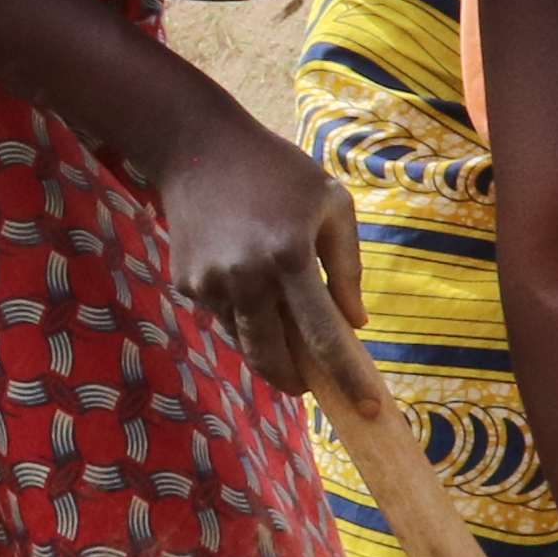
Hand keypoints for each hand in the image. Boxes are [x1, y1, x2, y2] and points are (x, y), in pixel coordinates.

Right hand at [149, 111, 363, 392]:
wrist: (197, 146)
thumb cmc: (278, 171)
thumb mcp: (330, 204)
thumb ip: (347, 266)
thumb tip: (355, 325)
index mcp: (290, 256)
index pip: (323, 336)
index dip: (348, 378)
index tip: (369, 410)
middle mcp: (246, 277)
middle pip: (274, 359)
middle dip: (297, 381)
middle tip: (311, 385)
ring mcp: (211, 284)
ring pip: (246, 342)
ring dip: (268, 344)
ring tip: (279, 314)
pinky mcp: (188, 284)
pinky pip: (223, 318)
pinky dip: (243, 315)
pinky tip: (245, 278)